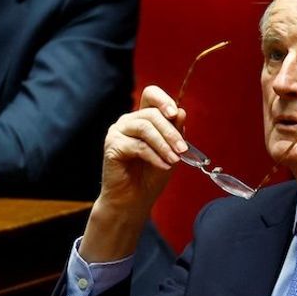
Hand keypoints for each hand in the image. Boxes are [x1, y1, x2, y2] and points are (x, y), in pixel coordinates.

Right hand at [81, 85, 188, 262]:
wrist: (134, 200)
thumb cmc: (152, 176)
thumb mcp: (171, 152)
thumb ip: (175, 133)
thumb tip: (181, 112)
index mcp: (143, 118)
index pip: (151, 95)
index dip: (163, 100)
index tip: (175, 114)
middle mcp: (128, 121)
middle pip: (151, 114)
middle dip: (171, 132)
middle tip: (183, 149)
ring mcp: (118, 132)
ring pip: (144, 127)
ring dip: (164, 144)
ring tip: (175, 160)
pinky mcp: (112, 146)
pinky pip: (137, 146)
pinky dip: (154, 156)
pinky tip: (164, 166)